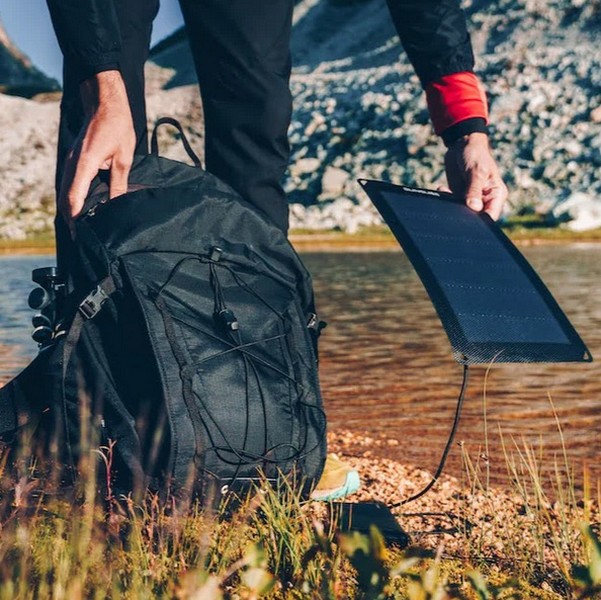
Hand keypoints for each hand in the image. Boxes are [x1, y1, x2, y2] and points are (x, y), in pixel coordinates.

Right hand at [59, 70, 135, 226]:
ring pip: (66, 192)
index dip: (76, 218)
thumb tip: (115, 205)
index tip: (81, 234)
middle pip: (66, 199)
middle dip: (71, 219)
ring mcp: (70, 161)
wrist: (105, 102)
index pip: (74, 198)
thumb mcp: (124, 157)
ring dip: (71, 210)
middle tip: (82, 238)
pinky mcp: (74, 160)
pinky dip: (73, 198)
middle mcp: (72, 164)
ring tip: (82, 227)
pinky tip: (83, 208)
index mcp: (84, 164)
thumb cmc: (117, 126)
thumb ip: (119, 183)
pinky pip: (70, 184)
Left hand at [443, 132, 507, 219]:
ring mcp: (471, 199)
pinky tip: (442, 188)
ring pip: (461, 211)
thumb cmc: (475, 154)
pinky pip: (452, 204)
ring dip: (452, 205)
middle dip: (463, 214)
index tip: (468, 218)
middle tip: (453, 204)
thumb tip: (474, 208)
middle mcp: (485, 199)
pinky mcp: (459, 196)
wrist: (462, 143)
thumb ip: (474, 190)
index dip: (481, 221)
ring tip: (446, 191)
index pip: (491, 215)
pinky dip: (446, 199)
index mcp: (496, 194)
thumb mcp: (476, 171)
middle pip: (475, 217)